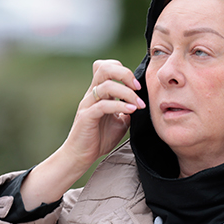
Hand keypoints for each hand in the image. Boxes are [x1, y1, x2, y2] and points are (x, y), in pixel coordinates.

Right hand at [20, 60, 145, 206]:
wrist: (81, 156)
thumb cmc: (99, 138)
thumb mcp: (120, 122)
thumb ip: (128, 110)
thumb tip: (142, 104)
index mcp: (99, 93)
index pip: (107, 67)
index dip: (123, 70)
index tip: (137, 86)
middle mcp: (92, 94)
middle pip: (104, 68)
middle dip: (125, 74)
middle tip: (138, 88)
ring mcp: (88, 104)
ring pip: (105, 85)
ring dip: (127, 93)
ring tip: (139, 105)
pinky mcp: (86, 117)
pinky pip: (103, 105)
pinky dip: (120, 106)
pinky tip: (132, 112)